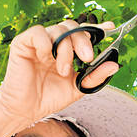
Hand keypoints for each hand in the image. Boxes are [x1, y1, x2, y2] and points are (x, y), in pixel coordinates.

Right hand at [0, 20, 119, 123]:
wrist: (26, 110)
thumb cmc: (49, 98)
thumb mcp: (77, 88)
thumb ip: (95, 76)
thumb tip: (114, 65)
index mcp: (67, 51)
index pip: (83, 32)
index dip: (97, 28)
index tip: (110, 27)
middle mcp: (54, 43)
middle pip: (73, 27)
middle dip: (83, 41)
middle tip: (87, 57)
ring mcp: (39, 42)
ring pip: (59, 29)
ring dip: (65, 50)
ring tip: (63, 70)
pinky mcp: (23, 43)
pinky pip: (38, 32)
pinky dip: (46, 44)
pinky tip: (45, 59)